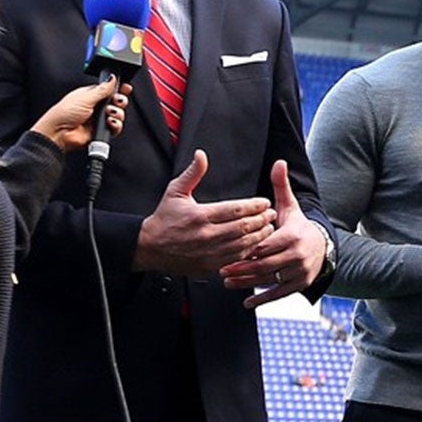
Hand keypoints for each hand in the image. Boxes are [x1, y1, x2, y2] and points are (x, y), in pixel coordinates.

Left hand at [32, 76, 127, 153]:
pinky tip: (108, 123)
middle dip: (120, 101)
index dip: (118, 88)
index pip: (109, 89)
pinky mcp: (101, 131)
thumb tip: (112, 78)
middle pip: (116, 102)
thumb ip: (102, 89)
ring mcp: (99, 120)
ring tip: (108, 113)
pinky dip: (116, 125)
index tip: (125, 87)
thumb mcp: (85, 97)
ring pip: (118, 115)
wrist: (59, 133)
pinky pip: (116, 128)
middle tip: (116, 101)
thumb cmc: (64, 113)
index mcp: (91, 95)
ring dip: (117, 114)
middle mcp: (96, 107)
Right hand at [133, 150, 275, 276]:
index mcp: (200, 216)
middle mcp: (207, 235)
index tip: (264, 202)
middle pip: (243, 227)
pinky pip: (236, 258)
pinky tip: (256, 244)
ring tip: (269, 227)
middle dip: (261, 219)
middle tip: (271, 213)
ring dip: (260, 235)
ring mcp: (210, 252)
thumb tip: (201, 155)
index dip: (254, 205)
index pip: (235, 209)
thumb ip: (192, 174)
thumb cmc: (164, 220)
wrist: (151, 247)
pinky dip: (249, 251)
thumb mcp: (175, 192)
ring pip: (243, 244)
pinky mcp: (211, 265)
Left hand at [221, 160, 328, 307]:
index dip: (247, 249)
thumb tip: (278, 162)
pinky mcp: (299, 285)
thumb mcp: (290, 206)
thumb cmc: (298, 226)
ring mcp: (299, 272)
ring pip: (269, 280)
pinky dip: (262, 300)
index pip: (266, 244)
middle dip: (242, 268)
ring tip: (227, 282)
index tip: (228, 250)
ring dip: (247, 283)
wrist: (322, 247)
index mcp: (292, 236)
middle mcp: (297, 256)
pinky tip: (246, 303)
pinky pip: (278, 294)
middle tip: (221, 270)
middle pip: (265, 264)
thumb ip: (281, 186)